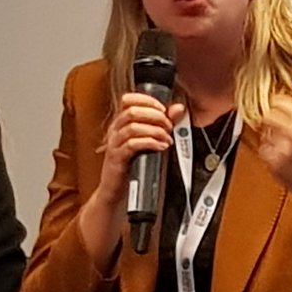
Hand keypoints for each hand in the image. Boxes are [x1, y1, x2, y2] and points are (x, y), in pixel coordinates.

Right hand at [89, 91, 180, 213]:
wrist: (116, 192)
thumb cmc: (132, 166)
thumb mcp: (148, 142)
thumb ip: (163, 123)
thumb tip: (178, 108)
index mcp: (121, 123)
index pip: (129, 100)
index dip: (148, 101)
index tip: (164, 109)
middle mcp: (115, 130)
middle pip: (132, 111)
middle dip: (155, 116)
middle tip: (169, 127)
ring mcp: (114, 144)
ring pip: (133, 126)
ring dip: (155, 131)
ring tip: (167, 139)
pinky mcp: (116, 158)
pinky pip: (132, 144)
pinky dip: (150, 143)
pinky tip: (161, 147)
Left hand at [257, 95, 291, 204]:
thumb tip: (272, 104)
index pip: (279, 101)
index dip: (275, 106)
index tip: (274, 110)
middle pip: (268, 115)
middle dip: (269, 121)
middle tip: (274, 128)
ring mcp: (284, 147)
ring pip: (264, 134)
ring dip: (270, 139)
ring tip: (286, 149)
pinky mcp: (275, 163)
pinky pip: (263, 150)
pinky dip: (269, 154)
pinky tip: (283, 159)